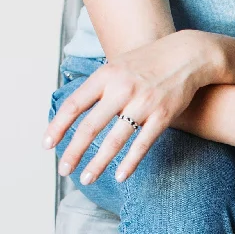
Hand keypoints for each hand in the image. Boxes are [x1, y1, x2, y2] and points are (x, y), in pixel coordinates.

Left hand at [43, 31, 220, 185]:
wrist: (187, 55)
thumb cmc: (148, 64)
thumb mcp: (118, 66)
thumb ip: (99, 87)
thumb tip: (76, 111)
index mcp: (106, 75)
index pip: (74, 105)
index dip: (58, 126)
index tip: (47, 145)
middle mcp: (121, 89)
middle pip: (90, 126)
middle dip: (74, 151)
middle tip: (63, 169)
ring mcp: (142, 103)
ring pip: (114, 140)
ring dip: (98, 163)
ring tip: (87, 178)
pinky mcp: (162, 116)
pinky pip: (142, 144)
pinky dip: (130, 163)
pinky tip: (120, 177)